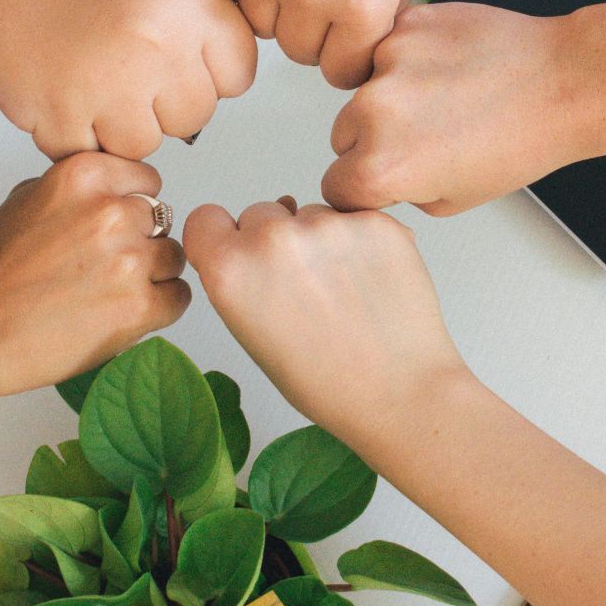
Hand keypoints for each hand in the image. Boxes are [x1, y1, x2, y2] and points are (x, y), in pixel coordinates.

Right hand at [0, 0, 256, 159]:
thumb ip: (199, 24)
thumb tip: (221, 82)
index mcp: (186, 1)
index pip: (238, 74)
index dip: (209, 71)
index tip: (180, 60)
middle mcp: (153, 44)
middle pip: (195, 116)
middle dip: (164, 101)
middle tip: (124, 67)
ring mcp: (105, 84)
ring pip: (144, 145)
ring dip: (119, 123)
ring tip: (88, 76)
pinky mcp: (57, 115)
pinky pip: (89, 154)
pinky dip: (73, 133)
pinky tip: (60, 87)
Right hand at [0, 153, 191, 399]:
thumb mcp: (28, 197)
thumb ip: (81, 187)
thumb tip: (120, 190)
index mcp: (85, 176)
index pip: (148, 180)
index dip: (133, 206)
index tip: (114, 228)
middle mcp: (111, 212)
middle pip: (163, 220)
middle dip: (141, 242)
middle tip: (105, 267)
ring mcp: (128, 260)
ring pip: (175, 258)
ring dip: (153, 275)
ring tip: (110, 292)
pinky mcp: (139, 306)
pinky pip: (178, 297)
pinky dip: (159, 308)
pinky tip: (122, 313)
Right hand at [183, 198, 469, 445]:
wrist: (399, 393)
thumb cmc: (326, 381)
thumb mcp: (252, 336)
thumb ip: (239, 280)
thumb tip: (250, 240)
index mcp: (231, 270)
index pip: (206, 219)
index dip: (223, 237)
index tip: (240, 254)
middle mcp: (273, 238)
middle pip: (260, 212)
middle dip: (275, 240)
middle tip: (303, 287)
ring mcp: (327, 224)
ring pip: (310, 212)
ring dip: (320, 239)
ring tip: (344, 291)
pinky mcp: (374, 220)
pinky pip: (353, 216)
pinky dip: (360, 240)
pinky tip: (371, 281)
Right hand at [323, 3, 605, 215]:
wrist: (562, 82)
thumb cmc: (522, 141)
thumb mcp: (452, 200)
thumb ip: (398, 191)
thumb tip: (375, 175)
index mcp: (381, 167)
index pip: (335, 186)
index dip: (362, 187)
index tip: (383, 179)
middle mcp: (374, 112)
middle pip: (343, 134)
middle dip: (373, 139)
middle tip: (426, 136)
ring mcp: (388, 62)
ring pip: (363, 88)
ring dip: (390, 96)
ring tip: (445, 99)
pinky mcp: (406, 25)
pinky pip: (388, 49)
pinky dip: (409, 59)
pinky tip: (448, 69)